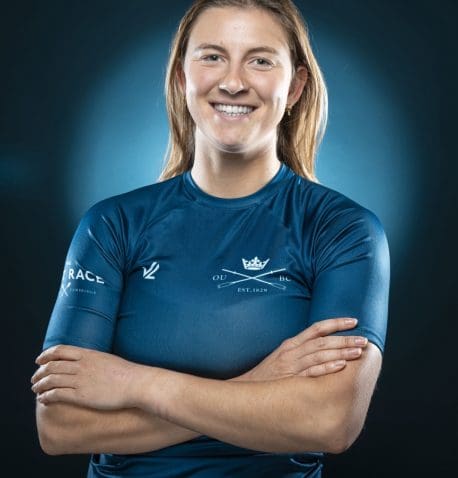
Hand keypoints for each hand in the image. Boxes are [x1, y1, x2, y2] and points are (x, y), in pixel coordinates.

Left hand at [31, 345, 146, 408]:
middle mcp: (81, 365)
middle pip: (52, 366)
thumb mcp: (107, 359)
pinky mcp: (81, 395)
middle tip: (34, 379)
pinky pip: (57, 394)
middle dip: (39, 373)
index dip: (46, 355)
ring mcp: (80, 380)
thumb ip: (93, 359)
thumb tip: (86, 361)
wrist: (135, 384)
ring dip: (39, 385)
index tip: (39, 360)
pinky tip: (44, 399)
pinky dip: (46, 396)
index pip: (59, 351)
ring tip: (36, 390)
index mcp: (88, 354)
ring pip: (51, 380)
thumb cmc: (125, 373)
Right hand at [232, 318, 366, 381]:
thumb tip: (324, 350)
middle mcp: (291, 352)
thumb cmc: (266, 377)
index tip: (353, 320)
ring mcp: (290, 365)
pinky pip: (311, 372)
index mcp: (291, 344)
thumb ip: (300, 353)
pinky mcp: (290, 380)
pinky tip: (340, 365)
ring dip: (341, 351)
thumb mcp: (281, 358)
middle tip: (364, 339)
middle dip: (344, 338)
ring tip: (358, 351)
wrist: (244, 391)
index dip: (335, 323)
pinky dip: (326, 367)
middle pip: (322, 341)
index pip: (316, 328)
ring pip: (319, 354)